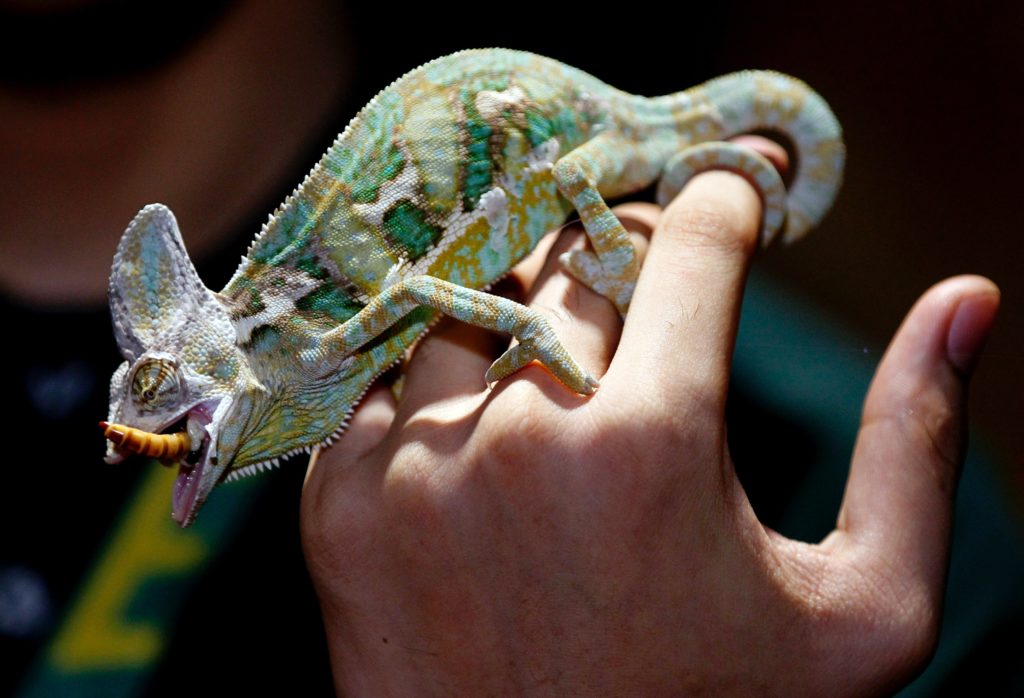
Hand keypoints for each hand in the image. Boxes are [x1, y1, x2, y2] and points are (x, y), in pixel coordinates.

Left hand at [300, 144, 997, 694]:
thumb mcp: (860, 609)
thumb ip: (912, 446)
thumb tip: (961, 303)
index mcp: (652, 442)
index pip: (688, 243)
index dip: (721, 203)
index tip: (729, 201)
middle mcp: (518, 437)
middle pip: (571, 261)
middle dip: (623, 253)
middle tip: (647, 285)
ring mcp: (410, 467)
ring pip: (469, 303)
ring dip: (523, 309)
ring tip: (560, 363)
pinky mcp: (335, 504)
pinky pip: (382, 377)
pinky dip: (434, 375)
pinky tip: (477, 419)